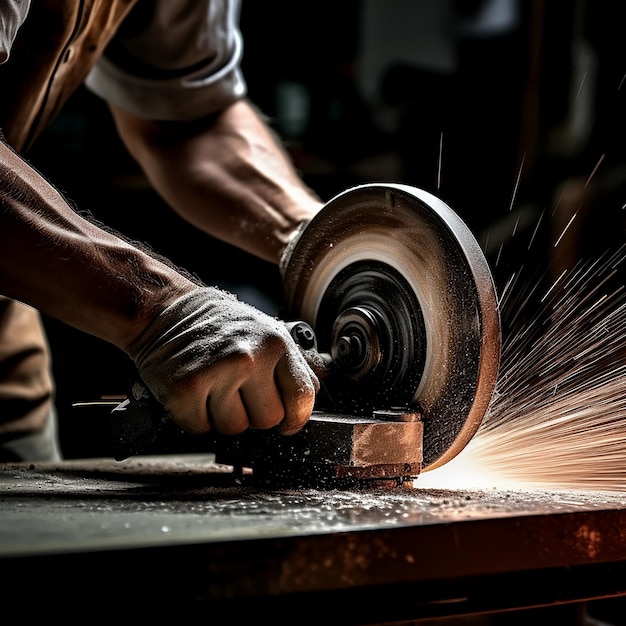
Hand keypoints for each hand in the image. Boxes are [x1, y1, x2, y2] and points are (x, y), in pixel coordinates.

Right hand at [126, 287, 318, 435]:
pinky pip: (202, 429)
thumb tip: (314, 396)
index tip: (288, 422)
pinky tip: (194, 393)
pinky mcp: (185, 389)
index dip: (295, 417)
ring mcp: (216, 373)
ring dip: (223, 416)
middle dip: (253, 413)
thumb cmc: (218, 325)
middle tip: (236, 390)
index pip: (302, 398)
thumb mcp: (266, 332)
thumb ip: (294, 365)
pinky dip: (196, 418)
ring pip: (235, 429)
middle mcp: (249, 356)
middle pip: (268, 420)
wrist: (167, 310)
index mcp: (275, 342)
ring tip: (213, 387)